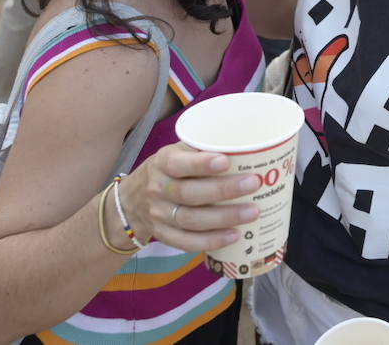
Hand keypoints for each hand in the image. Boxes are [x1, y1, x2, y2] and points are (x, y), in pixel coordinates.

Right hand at [121, 144, 259, 252]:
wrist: (134, 198)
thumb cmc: (173, 169)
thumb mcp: (180, 151)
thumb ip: (205, 148)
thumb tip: (248, 146)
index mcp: (163, 163)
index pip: (179, 164)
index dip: (201, 164)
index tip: (226, 161)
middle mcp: (158, 189)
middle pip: (189, 194)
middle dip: (224, 190)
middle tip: (254, 184)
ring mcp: (159, 215)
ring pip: (191, 220)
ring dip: (224, 217)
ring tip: (253, 212)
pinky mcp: (163, 235)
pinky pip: (186, 242)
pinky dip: (211, 241)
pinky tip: (234, 235)